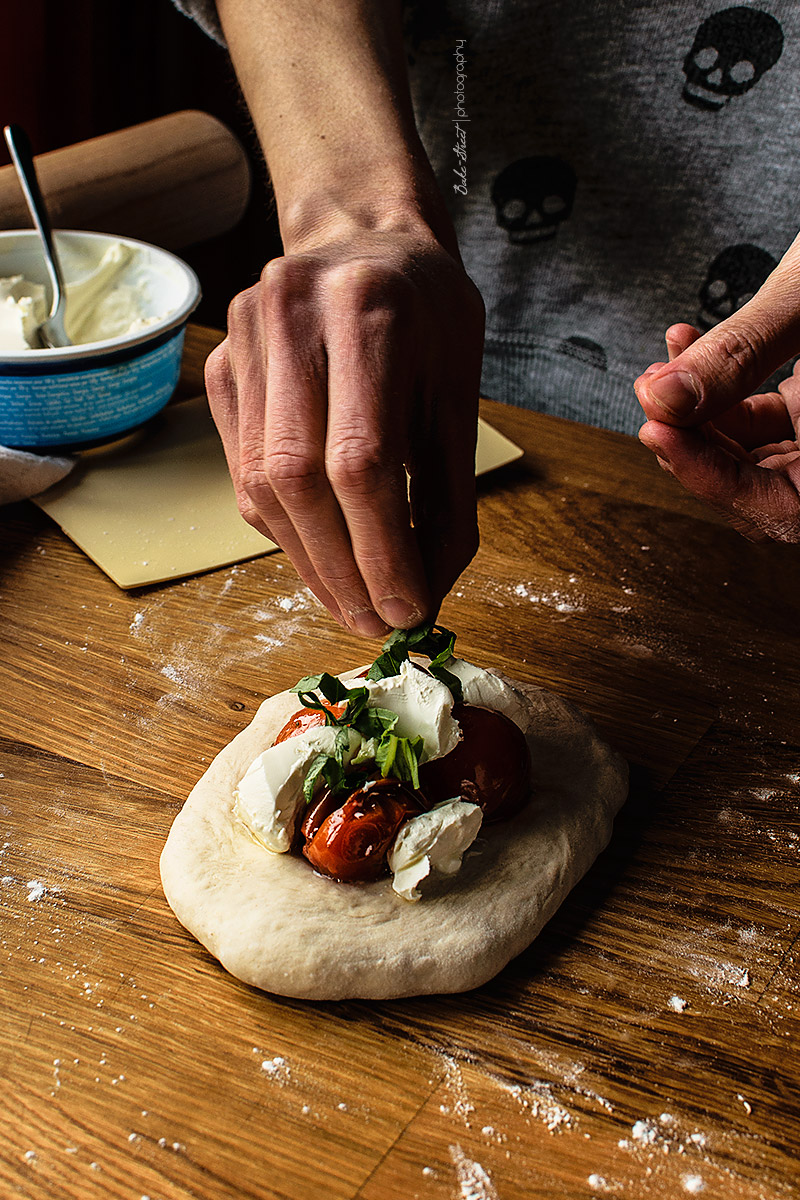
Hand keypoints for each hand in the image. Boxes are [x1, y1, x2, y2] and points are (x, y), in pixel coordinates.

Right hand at [205, 221, 484, 635]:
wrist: (361, 238)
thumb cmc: (425, 318)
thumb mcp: (458, 392)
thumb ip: (449, 495)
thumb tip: (427, 594)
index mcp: (370, 313)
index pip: (363, 460)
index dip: (382, 549)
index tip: (406, 609)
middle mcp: (293, 317)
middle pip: (298, 479)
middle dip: (339, 570)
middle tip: (372, 622)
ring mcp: (245, 340)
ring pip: (259, 484)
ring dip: (308, 560)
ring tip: (349, 602)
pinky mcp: (220, 367)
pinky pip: (243, 471)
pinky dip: (285, 526)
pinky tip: (319, 552)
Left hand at [634, 240, 799, 541]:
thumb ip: (741, 352)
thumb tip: (664, 397)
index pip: (782, 508)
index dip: (713, 479)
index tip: (660, 432)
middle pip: (761, 490)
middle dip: (696, 446)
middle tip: (654, 398)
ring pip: (754, 458)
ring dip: (699, 418)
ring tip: (662, 369)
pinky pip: (761, 424)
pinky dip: (719, 394)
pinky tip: (686, 349)